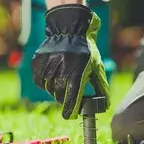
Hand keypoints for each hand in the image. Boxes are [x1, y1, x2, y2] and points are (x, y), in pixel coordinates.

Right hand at [31, 4, 110, 118]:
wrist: (69, 28)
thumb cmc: (86, 49)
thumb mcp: (96, 66)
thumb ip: (100, 86)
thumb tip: (105, 104)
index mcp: (77, 72)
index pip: (72, 100)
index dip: (71, 111)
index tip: (71, 114)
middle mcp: (61, 69)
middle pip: (59, 95)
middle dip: (64, 98)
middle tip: (68, 94)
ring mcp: (48, 65)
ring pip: (49, 88)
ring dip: (55, 88)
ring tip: (62, 79)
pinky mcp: (38, 61)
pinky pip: (39, 79)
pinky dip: (44, 81)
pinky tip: (52, 75)